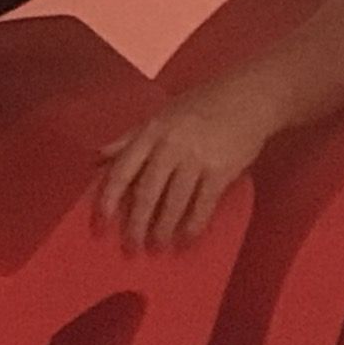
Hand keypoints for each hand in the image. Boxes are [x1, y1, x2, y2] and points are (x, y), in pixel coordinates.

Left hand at [91, 77, 277, 253]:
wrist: (247, 98)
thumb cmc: (199, 106)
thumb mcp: (159, 116)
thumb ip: (129, 139)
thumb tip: (97, 158)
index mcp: (151, 132)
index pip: (123, 169)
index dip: (109, 197)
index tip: (100, 221)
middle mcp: (169, 146)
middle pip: (147, 191)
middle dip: (136, 222)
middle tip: (130, 246)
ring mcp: (196, 160)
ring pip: (173, 202)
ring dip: (163, 229)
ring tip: (157, 246)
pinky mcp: (221, 171)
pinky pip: (203, 205)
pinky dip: (193, 225)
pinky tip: (186, 240)